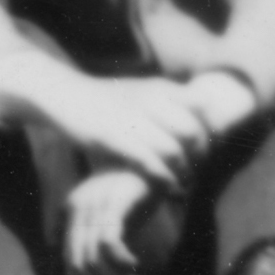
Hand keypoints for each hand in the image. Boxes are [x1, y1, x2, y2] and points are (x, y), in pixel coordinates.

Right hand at [0, 60, 220, 188]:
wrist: (64, 94)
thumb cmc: (106, 99)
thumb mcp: (140, 89)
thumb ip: (167, 98)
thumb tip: (201, 109)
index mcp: (158, 87)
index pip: (201, 106)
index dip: (209, 129)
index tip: (207, 147)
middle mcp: (149, 100)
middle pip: (193, 132)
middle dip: (200, 156)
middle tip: (198, 170)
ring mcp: (130, 119)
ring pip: (174, 151)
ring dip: (184, 173)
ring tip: (184, 185)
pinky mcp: (113, 138)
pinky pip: (148, 163)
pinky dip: (163, 179)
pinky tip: (168, 188)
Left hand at [60, 168, 180, 274]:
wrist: (156, 151)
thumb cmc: (137, 183)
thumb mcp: (114, 207)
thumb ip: (100, 229)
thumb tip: (98, 265)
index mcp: (75, 210)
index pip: (69, 257)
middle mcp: (79, 208)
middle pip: (78, 263)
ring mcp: (94, 206)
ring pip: (92, 260)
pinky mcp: (113, 205)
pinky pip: (107, 246)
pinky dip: (119, 265)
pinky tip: (135, 270)